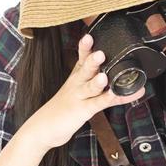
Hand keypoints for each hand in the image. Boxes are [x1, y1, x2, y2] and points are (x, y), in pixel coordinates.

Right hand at [22, 31, 143, 149]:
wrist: (44, 128)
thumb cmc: (65, 108)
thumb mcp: (80, 92)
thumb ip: (100, 86)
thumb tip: (121, 81)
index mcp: (76, 76)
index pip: (81, 58)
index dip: (85, 48)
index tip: (89, 37)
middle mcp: (77, 84)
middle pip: (85, 69)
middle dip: (92, 60)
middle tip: (100, 52)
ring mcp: (79, 97)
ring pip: (90, 86)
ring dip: (98, 81)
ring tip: (104, 76)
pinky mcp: (82, 111)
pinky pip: (97, 104)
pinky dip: (108, 99)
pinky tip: (115, 94)